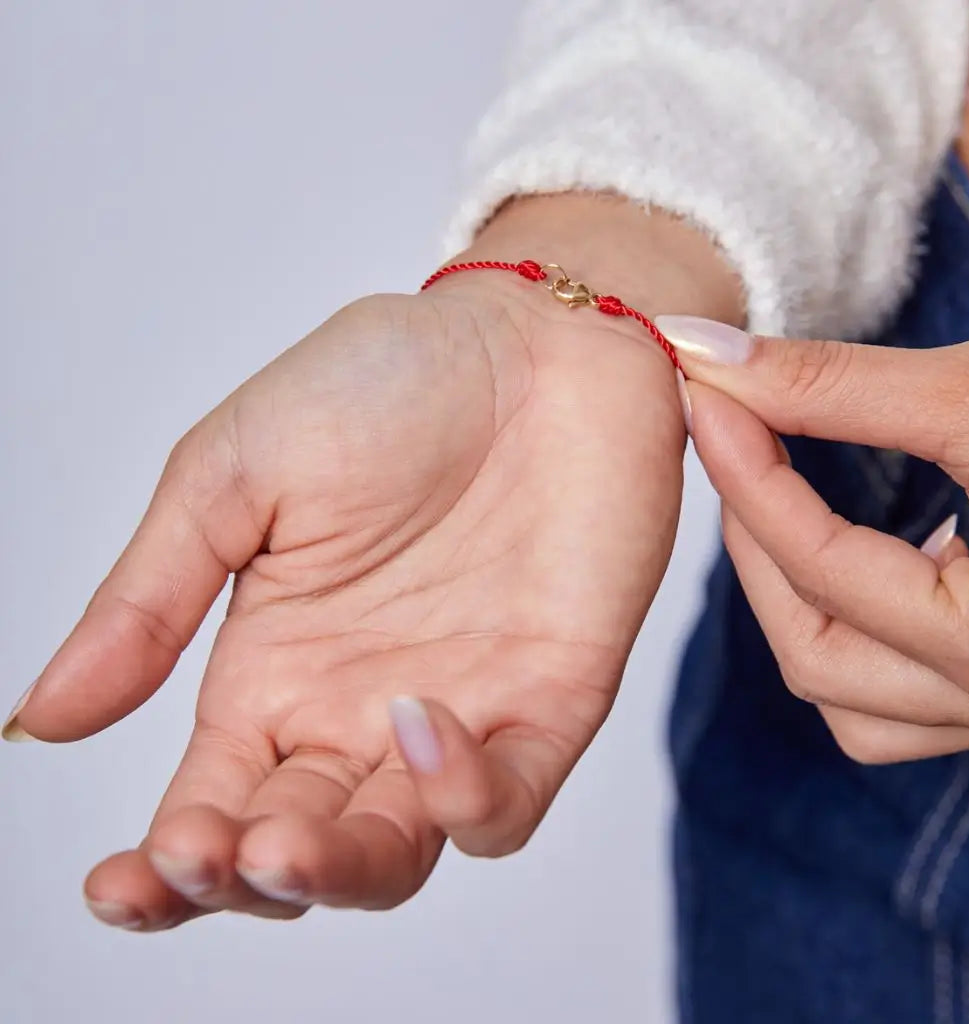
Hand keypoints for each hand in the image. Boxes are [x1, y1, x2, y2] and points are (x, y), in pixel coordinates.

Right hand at [7, 268, 685, 929]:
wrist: (537, 338)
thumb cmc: (386, 384)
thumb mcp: (235, 476)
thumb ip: (147, 601)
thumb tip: (38, 719)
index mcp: (275, 668)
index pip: (211, 805)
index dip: (165, 869)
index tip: (119, 884)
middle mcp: (361, 709)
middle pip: (297, 851)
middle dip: (244, 880)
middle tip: (204, 857)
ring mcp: (461, 711)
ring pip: (398, 852)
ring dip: (339, 871)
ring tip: (282, 840)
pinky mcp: (553, 698)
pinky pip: (509, 797)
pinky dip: (465, 800)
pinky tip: (417, 726)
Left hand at [660, 316, 968, 762]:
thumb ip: (839, 385)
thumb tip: (706, 352)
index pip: (819, 567)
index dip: (743, 472)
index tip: (702, 392)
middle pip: (818, 658)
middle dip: (758, 548)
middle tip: (734, 447)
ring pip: (856, 699)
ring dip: (802, 604)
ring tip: (786, 506)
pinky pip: (913, 698)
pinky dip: (869, 632)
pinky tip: (887, 555)